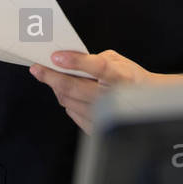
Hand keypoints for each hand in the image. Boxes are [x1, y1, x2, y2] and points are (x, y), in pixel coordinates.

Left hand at [29, 49, 182, 133]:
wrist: (145, 102)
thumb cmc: (129, 77)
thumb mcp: (117, 60)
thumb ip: (94, 59)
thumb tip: (67, 60)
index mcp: (120, 76)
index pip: (97, 67)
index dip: (75, 61)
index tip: (56, 56)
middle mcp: (111, 97)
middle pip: (73, 88)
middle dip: (51, 76)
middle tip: (37, 68)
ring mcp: (103, 115)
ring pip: (68, 100)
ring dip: (57, 88)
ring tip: (52, 77)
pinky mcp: (96, 126)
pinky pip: (71, 111)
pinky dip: (66, 100)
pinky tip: (67, 92)